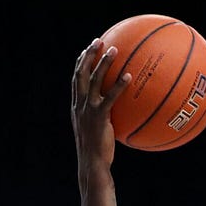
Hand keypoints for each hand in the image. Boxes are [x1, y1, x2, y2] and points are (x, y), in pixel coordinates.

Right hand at [71, 40, 127, 171]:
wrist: (92, 164)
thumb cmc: (97, 152)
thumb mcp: (95, 131)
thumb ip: (102, 117)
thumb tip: (117, 112)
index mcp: (77, 106)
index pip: (76, 79)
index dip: (80, 62)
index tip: (87, 50)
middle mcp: (80, 105)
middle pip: (81, 73)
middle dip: (89, 55)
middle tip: (98, 41)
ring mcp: (88, 110)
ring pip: (94, 80)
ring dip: (104, 63)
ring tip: (115, 49)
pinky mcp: (99, 117)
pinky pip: (110, 97)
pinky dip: (119, 85)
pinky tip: (129, 75)